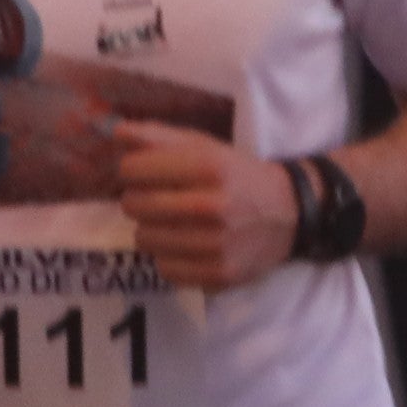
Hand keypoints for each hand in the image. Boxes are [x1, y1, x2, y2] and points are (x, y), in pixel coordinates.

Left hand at [116, 123, 294, 291]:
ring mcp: (216, 245)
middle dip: (139, 200)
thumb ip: (159, 137)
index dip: (133, 170)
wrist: (289, 214)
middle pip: (134, 206)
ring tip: (175, 223)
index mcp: (209, 167)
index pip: (133, 170)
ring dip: (153, 230)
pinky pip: (165, 269)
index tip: (145, 173)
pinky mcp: (219, 274)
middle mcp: (213, 206)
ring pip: (145, 239)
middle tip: (159, 199)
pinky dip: (169, 257)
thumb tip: (117, 132)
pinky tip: (186, 246)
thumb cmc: (238, 175)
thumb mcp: (205, 147)